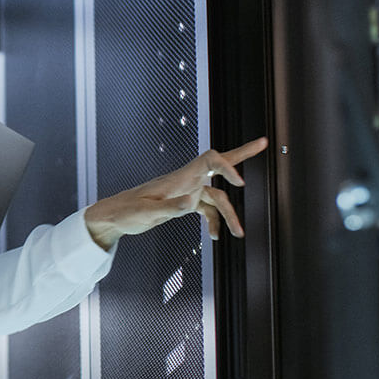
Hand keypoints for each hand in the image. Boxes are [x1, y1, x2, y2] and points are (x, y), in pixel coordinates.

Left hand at [82, 137, 268, 248]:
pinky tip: (214, 236)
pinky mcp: (184, 202)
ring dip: (230, 214)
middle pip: (219, 163)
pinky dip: (214, 221)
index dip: (227, 166)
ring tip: (239, 234)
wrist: (114, 216)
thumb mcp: (147, 213)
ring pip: (217, 197)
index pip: (210, 160)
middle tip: (264, 142)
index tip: (239, 183)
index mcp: (179, 177)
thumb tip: (191, 203)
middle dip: (243, 154)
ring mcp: (187, 191)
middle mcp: (186, 180)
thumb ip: (170, 208)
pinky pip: (207, 209)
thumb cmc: (127, 212)